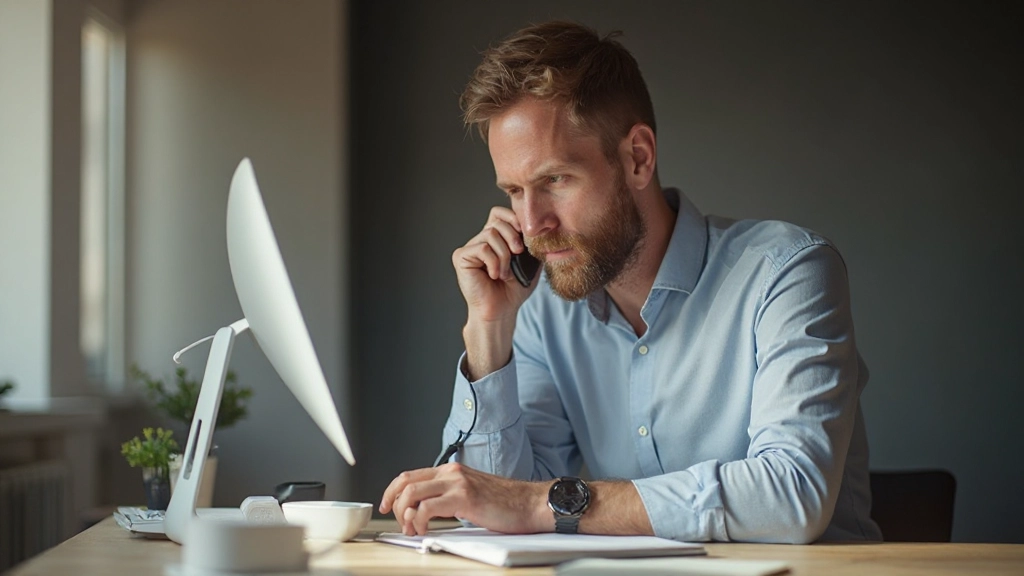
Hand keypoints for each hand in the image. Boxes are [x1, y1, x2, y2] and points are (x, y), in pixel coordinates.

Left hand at [379, 462, 549, 535]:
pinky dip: (420, 521)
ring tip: (412, 529)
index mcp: (451, 471)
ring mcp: (457, 482)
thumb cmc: (506, 503)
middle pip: (405, 482)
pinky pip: (427, 508)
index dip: (392, 491)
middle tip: (400, 523)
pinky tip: (425, 530)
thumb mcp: (471, 494)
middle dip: (393, 504)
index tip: (387, 506)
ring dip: (405, 514)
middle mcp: (451, 472)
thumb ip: (448, 498)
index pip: (410, 476)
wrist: (530, 503)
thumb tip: (424, 512)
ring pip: (412, 493)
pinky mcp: (464, 497)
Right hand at [452, 207, 538, 323]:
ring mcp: (469, 248)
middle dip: (513, 236)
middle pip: (497, 221)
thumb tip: (542, 224)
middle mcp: (480, 240)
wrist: (502, 310)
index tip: (525, 232)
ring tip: (505, 273)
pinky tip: (494, 275)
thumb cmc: (514, 289)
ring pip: (491, 234)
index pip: (500, 213)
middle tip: (518, 253)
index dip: (512, 217)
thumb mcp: (530, 261)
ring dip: (504, 255)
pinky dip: (494, 262)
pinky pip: (482, 248)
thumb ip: (532, 242)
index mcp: (495, 238)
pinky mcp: (461, 256)